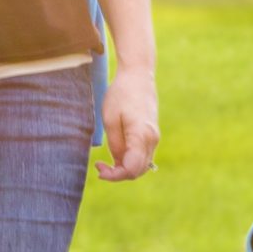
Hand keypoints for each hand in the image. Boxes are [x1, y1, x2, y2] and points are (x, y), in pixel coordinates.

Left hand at [98, 61, 158, 182]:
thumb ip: (115, 144)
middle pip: (138, 171)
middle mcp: (152, 139)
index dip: (114, 175)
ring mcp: (154, 137)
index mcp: (141, 136)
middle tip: (100, 165)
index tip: (98, 168)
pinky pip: (143, 156)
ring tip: (106, 160)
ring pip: (142, 165)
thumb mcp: (110, 120)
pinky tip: (117, 153)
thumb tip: (119, 162)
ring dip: (124, 168)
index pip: (131, 169)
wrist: (138, 75)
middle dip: (118, 174)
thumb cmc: (121, 94)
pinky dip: (130, 160)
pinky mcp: (152, 134)